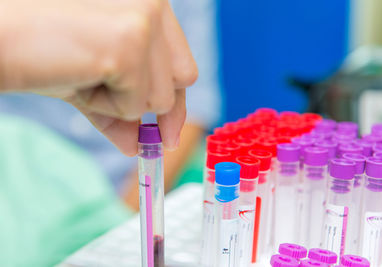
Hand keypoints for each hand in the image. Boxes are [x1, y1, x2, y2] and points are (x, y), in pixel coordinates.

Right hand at [0, 0, 196, 154]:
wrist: (1, 40)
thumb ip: (125, 108)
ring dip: (119, 104)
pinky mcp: (129, 43)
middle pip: (183, 81)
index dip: (175, 99)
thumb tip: (140, 146)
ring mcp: (144, 20)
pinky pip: (137, 105)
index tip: (168, 134)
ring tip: (83, 73)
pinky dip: (106, 106)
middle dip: (152, 106)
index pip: (182, 64)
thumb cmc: (45, 51)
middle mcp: (156, 1)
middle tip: (121, 110)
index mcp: (152, 3)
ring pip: (162, 99)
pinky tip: (79, 75)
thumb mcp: (97, 79)